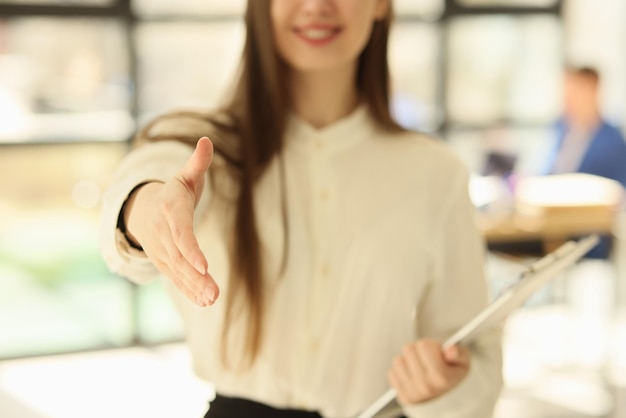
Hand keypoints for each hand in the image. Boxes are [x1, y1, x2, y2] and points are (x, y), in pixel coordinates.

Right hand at [124, 137, 218, 306]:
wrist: (144, 210)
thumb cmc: (173, 192)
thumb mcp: (185, 176)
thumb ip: (198, 162)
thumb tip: (207, 141)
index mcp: (170, 210)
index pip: (180, 232)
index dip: (190, 250)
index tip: (203, 265)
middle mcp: (163, 234)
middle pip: (180, 258)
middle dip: (196, 277)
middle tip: (214, 293)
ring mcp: (162, 251)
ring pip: (178, 272)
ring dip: (194, 288)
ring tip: (212, 299)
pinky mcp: (166, 263)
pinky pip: (177, 278)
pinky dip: (190, 291)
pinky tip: (205, 301)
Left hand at [388, 339, 469, 404]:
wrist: (449, 399)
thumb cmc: (453, 375)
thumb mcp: (463, 361)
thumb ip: (459, 353)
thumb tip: (450, 350)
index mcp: (441, 377)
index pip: (424, 345)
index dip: (431, 344)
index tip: (437, 352)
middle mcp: (426, 386)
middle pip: (409, 350)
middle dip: (418, 350)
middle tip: (428, 359)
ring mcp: (413, 393)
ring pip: (398, 360)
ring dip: (408, 360)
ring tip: (420, 366)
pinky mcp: (403, 396)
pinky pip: (392, 372)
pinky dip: (402, 371)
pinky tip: (413, 375)